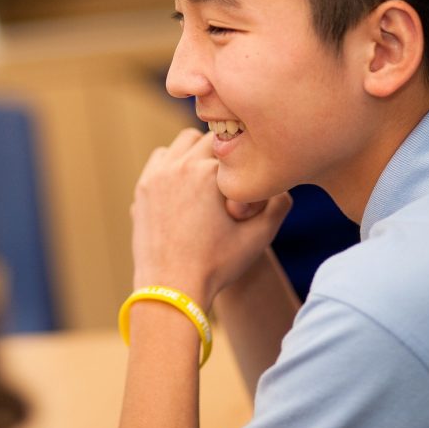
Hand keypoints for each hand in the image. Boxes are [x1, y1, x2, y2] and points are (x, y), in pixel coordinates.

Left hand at [130, 128, 291, 308]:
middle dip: (222, 153)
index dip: (245, 160)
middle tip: (229, 177)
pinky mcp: (144, 187)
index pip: (236, 145)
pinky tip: (185, 185)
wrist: (172, 289)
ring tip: (207, 178)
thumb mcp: (259, 238)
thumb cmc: (217, 265)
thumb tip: (284, 182)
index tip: (246, 178)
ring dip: (196, 153)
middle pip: (209, 139)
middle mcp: (181, 166)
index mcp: (209, 173)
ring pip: (183, 143)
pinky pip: (162, 158)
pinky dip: (174, 163)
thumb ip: (279, 205)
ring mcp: (157, 175)